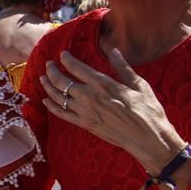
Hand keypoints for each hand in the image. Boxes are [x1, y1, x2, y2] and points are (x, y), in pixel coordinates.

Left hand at [40, 49, 186, 173]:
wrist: (148, 138)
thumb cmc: (147, 110)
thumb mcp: (139, 85)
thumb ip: (123, 68)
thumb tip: (114, 51)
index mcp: (103, 84)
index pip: (77, 68)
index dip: (67, 60)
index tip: (62, 55)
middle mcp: (90, 97)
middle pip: (62, 81)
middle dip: (52, 71)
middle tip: (49, 65)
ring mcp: (85, 112)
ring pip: (58, 97)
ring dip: (48, 86)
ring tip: (43, 79)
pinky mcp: (85, 124)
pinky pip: (62, 114)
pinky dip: (51, 106)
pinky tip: (45, 101)